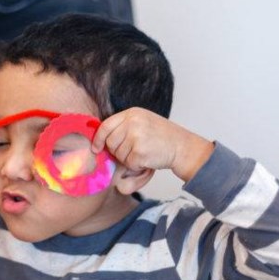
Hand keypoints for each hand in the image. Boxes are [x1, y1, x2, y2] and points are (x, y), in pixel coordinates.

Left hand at [91, 108, 212, 180]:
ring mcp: (136, 136)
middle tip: (133, 151)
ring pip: (118, 155)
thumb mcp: (143, 122)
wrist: (182, 146)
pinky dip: (136, 166)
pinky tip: (148, 159)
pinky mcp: (139, 152)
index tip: (96, 148)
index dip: (98, 139)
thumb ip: (124, 127)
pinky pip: (128, 164)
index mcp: (132, 113)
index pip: (105, 126)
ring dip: (129, 159)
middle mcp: (132, 122)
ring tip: (144, 152)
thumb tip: (101, 141)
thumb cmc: (162, 137)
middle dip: (117, 151)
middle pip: (110, 142)